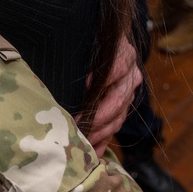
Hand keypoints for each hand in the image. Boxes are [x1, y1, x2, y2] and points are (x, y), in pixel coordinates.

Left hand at [82, 35, 141, 156]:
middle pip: (117, 100)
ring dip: (100, 133)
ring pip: (118, 116)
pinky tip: (93, 151)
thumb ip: (78, 57)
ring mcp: (129, 91)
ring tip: (83, 144)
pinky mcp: (124, 104)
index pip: (114, 70)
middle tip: (78, 129)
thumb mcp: (84, 43)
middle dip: (97, 119)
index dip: (97, 85)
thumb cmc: (88, 40)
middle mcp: (130, 74)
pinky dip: (104, 139)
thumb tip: (62, 70)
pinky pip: (116, 125)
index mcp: (122, 54)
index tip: (81, 95)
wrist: (105, 41)